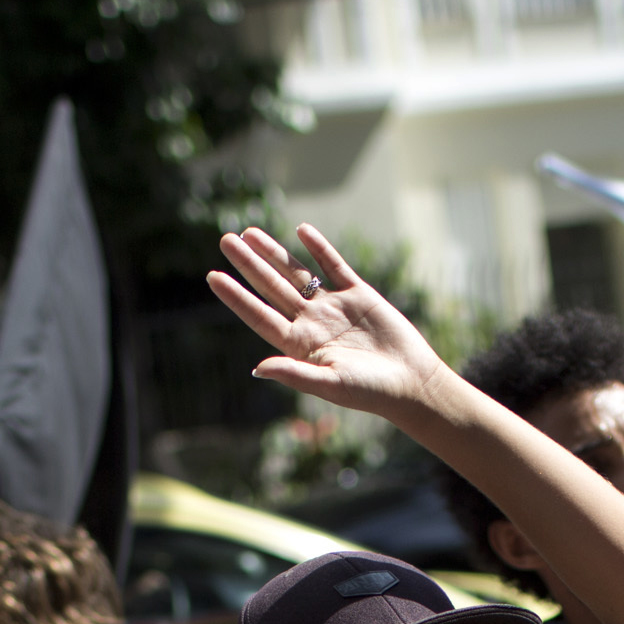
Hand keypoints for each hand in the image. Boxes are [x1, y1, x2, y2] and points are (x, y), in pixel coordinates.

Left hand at [208, 225, 453, 424]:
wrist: (411, 383)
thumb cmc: (370, 392)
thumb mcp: (330, 385)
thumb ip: (294, 374)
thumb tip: (257, 369)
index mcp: (300, 345)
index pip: (260, 315)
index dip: (236, 296)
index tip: (212, 276)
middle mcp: (312, 323)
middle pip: (273, 287)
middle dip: (249, 264)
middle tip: (224, 240)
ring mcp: (334, 307)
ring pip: (298, 274)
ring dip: (274, 253)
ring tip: (249, 233)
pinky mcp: (359, 295)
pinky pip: (334, 266)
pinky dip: (319, 248)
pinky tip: (302, 230)